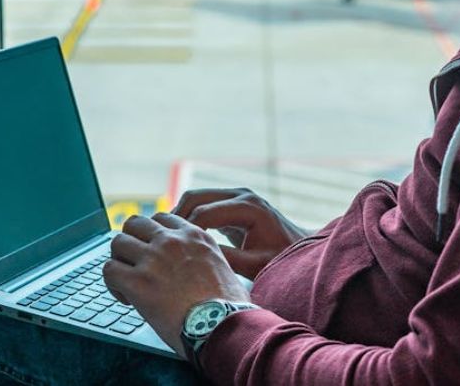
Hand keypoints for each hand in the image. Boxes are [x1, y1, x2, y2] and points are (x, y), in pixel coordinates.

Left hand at [103, 213, 250, 358]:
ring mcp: (153, 259)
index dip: (152, 235)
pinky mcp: (137, 282)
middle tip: (133, 262)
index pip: (161, 219)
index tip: (153, 252)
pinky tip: (126, 298)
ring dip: (119, 260)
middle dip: (131, 241)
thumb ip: (204, 258)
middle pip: (134, 223)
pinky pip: (109, 270)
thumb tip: (196, 269)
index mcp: (194, 236)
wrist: (223, 326)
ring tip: (127, 281)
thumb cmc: (229, 307)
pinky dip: (112, 284)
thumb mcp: (223, 267)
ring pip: (118, 242)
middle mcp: (172, 241)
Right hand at [173, 188, 310, 278]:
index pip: (204, 213)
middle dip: (175, 218)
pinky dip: (189, 216)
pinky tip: (179, 237)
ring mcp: (236, 195)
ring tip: (166, 239)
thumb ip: (227, 259)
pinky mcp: (231, 202)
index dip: (184, 231)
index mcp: (248, 207)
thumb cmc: (281, 260)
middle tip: (159, 241)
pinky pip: (203, 203)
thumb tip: (195, 257)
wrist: (300, 250)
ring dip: (179, 215)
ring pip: (195, 197)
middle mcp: (241, 194)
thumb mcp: (255, 264)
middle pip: (195, 197)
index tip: (170, 252)